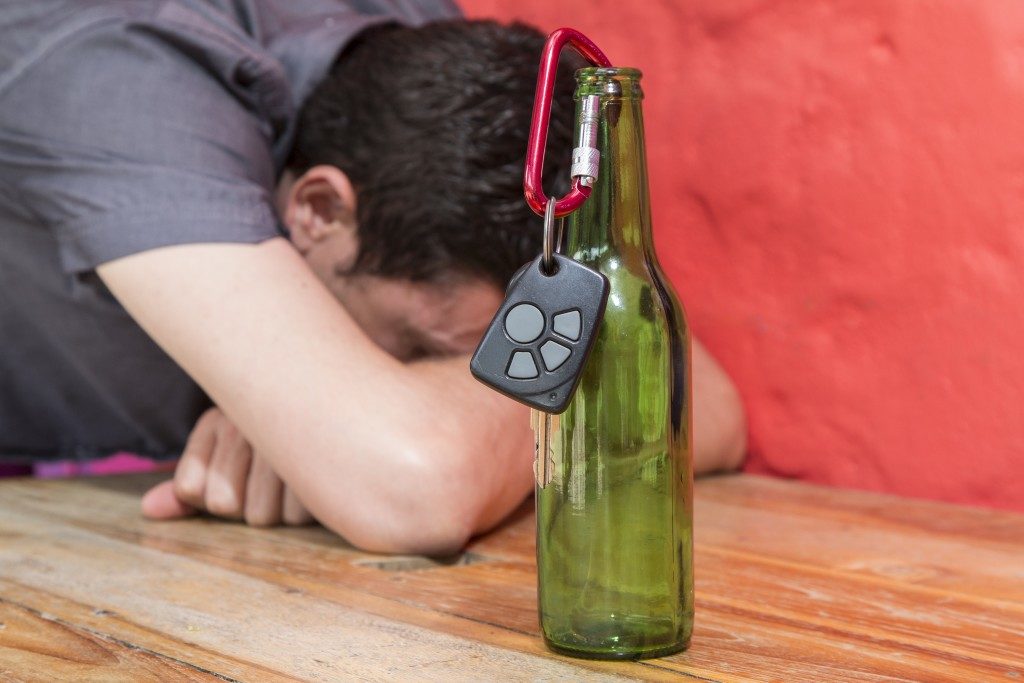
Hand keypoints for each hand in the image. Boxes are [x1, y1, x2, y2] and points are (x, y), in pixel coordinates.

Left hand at [141, 407, 313, 525]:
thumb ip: (188, 487)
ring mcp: (283, 440)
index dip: (210, 494)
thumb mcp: (225, 458)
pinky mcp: (322, 461)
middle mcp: (247, 424)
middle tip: (270, 480)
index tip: (238, 473)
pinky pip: (296, 516)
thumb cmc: (274, 447)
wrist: (337, 407)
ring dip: (276, 510)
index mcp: (219, 420)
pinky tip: (317, 483)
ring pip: (259, 515)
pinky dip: (305, 510)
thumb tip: (150, 511)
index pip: (189, 487)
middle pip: (223, 504)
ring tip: (294, 481)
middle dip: (246, 504)